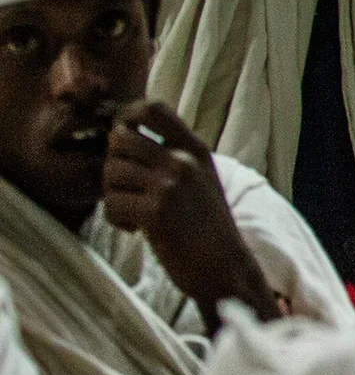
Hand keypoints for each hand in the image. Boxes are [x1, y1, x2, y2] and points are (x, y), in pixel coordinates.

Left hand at [102, 102, 278, 327]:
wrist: (225, 266)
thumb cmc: (207, 225)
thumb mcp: (200, 178)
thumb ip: (171, 154)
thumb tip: (119, 135)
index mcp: (195, 149)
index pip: (152, 108)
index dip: (125, 117)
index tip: (122, 137)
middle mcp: (183, 161)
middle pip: (120, 139)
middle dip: (113, 164)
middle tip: (127, 187)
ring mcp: (170, 185)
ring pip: (110, 172)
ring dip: (113, 195)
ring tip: (134, 212)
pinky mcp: (155, 212)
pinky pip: (110, 203)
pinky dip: (116, 219)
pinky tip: (137, 229)